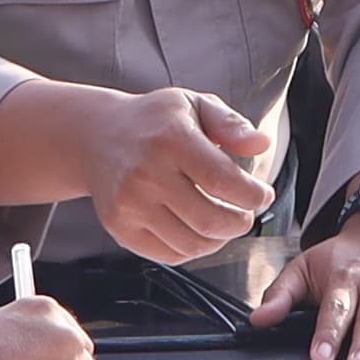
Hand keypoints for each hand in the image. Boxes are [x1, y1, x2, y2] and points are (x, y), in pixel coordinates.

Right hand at [81, 89, 275, 264]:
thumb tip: (260, 144)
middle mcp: (146, 173)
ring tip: (223, 222)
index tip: (262, 195)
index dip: (253, 195)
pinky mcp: (119, 227)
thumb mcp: (195, 105)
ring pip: (192, 244)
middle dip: (240, 222)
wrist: (96, 136)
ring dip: (219, 239)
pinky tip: (197, 230)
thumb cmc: (153, 121)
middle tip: (245, 213)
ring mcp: (129, 204)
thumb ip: (231, 124)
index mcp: (170, 138)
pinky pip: (169, 255)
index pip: (223, 181)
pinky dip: (193, 248)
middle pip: (211, 220)